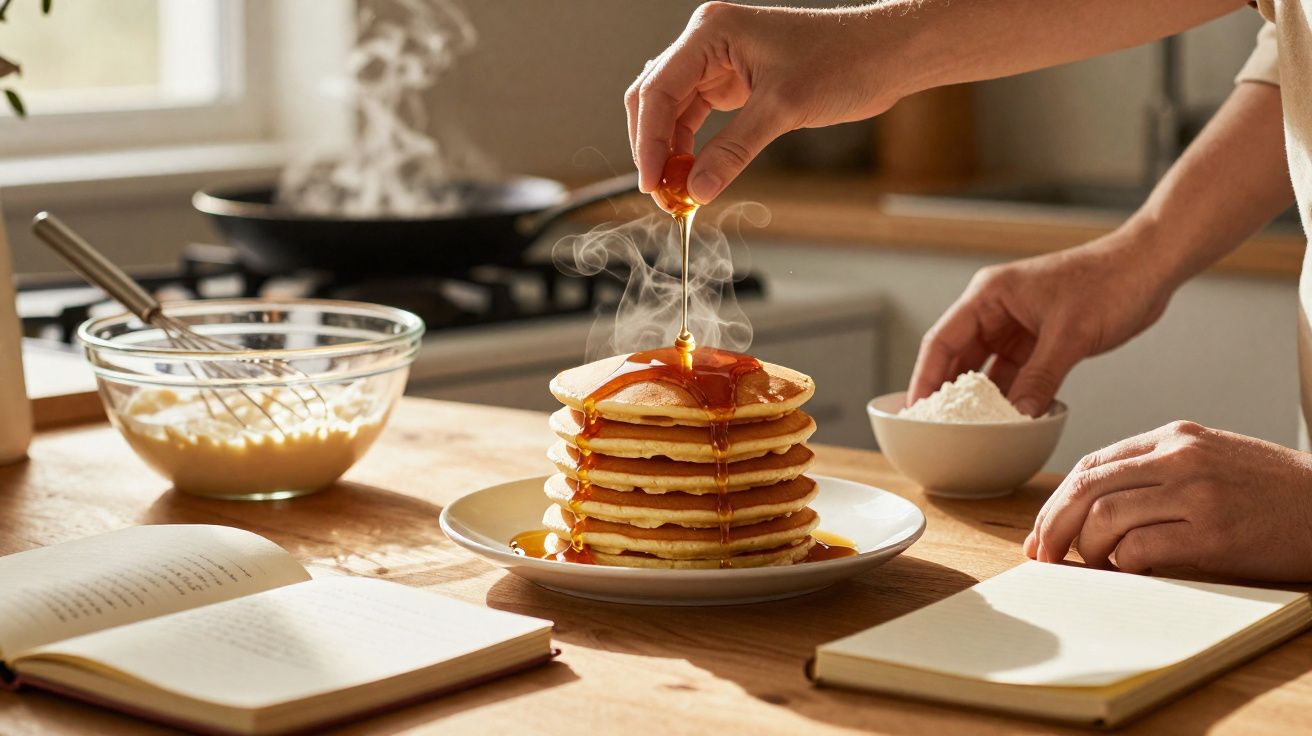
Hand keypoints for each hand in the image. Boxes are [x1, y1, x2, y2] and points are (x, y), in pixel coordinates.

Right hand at [625, 2, 905, 202]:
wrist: (885, 55)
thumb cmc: (843, 62)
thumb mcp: (783, 110)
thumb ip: (733, 151)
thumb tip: (697, 190)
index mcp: (711, 32)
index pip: (658, 90)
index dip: (648, 141)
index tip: (652, 183)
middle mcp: (708, 42)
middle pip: (654, 99)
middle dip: (653, 148)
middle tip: (661, 194)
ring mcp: (719, 61)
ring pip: (672, 111)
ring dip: (670, 152)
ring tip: (677, 192)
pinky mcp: (734, 81)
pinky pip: (697, 117)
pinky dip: (691, 148)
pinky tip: (694, 176)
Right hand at [908, 226, 1174, 415]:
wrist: (1150, 267)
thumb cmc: (1109, 281)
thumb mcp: (1071, 334)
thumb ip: (1040, 377)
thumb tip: (1016, 416)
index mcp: (989, 295)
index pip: (942, 340)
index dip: (926, 378)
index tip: (916, 410)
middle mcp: (996, 310)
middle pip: (958, 356)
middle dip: (948, 392)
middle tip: (936, 427)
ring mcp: (1017, 325)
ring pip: (987, 368)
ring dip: (982, 398)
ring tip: (968, 430)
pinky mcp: (1040, 339)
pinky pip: (1016, 373)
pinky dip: (1012, 395)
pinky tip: (1008, 420)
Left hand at [1025, 421, 1311, 581]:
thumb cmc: (1272, 491)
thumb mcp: (1210, 459)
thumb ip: (1156, 472)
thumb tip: (1092, 509)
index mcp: (1174, 437)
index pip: (1091, 465)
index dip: (1055, 501)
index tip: (1041, 530)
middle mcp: (1180, 458)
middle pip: (1086, 489)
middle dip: (1053, 525)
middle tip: (1043, 555)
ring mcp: (1197, 494)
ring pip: (1105, 519)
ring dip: (1086, 550)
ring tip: (1092, 565)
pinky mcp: (1214, 534)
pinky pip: (1141, 549)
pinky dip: (1121, 565)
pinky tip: (1128, 570)